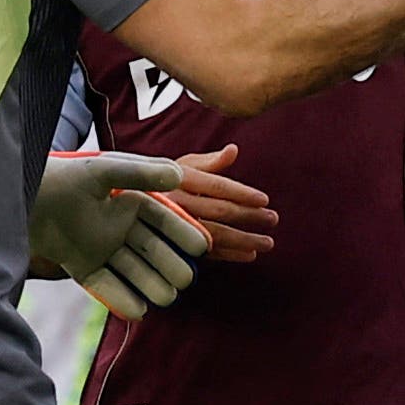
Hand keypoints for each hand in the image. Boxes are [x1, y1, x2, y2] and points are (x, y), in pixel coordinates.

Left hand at [30, 151, 210, 318]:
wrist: (19, 197)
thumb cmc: (64, 176)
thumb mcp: (104, 169)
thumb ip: (141, 172)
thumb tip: (180, 176)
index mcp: (130, 200)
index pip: (163, 219)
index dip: (182, 233)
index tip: (201, 248)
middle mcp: (119, 226)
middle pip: (152, 249)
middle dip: (169, 265)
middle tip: (184, 280)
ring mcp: (101, 248)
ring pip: (132, 270)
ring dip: (150, 285)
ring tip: (165, 298)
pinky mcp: (82, 266)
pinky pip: (105, 284)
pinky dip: (120, 298)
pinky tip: (138, 311)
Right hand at [169, 146, 276, 261]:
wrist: (132, 205)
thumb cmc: (165, 182)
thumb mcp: (181, 166)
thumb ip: (209, 161)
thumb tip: (234, 150)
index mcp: (180, 179)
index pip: (216, 186)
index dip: (242, 192)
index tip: (264, 199)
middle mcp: (176, 202)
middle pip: (219, 210)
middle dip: (249, 215)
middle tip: (273, 218)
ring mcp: (174, 226)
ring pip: (215, 234)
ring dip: (245, 240)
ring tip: (268, 243)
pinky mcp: (174, 245)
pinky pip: (206, 252)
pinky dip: (229, 254)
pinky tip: (250, 254)